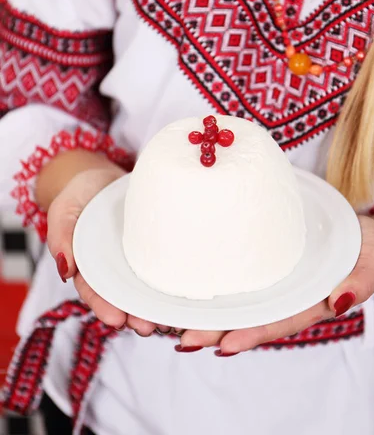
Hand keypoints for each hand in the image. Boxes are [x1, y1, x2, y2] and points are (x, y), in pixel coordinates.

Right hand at [47, 167, 157, 334]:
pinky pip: (163, 265)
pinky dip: (172, 281)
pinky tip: (184, 292)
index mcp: (88, 267)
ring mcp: (135, 259)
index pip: (95, 293)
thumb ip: (61, 237)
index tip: (116, 320)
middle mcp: (113, 269)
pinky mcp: (154, 246)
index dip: (104, 308)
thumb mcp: (64, 211)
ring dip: (155, 306)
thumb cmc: (78, 195)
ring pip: (145, 288)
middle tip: (147, 326)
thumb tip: (65, 269)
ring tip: (168, 319)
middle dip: (135, 315)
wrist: (103, 176)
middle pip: (124, 297)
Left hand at [178, 216, 373, 355]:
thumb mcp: (370, 264)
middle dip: (212, 330)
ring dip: (200, 310)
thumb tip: (342, 300)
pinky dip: (207, 279)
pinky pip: (231, 271)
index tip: (224, 345)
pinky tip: (180, 282)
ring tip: (168, 319)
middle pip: (243, 317)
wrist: (356, 233)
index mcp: (305, 305)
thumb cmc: (364, 250)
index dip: (250, 334)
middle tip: (181, 338)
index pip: (275, 323)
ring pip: (231, 299)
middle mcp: (280, 297)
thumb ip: (360, 282)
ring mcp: (267, 280)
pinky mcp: (258, 259)